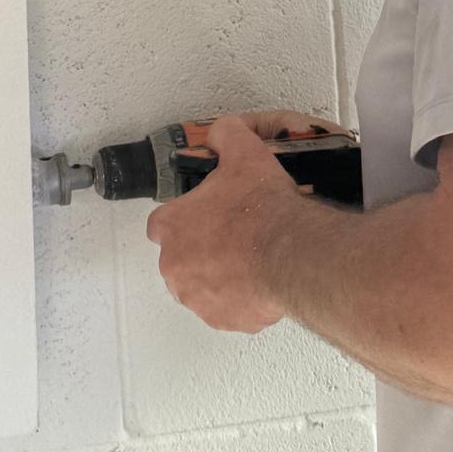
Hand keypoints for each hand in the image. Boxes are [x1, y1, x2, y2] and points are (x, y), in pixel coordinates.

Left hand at [146, 113, 309, 332]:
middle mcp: (175, 267)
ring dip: (219, 274)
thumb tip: (222, 132)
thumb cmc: (261, 208)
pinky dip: (239, 298)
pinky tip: (258, 279)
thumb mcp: (242, 151)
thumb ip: (224, 134)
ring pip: (202, 283)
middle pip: (182, 255)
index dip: (186, 216)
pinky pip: (226, 307)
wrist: (290, 250)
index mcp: (170, 227)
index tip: (208, 213)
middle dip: (203, 247)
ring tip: (249, 257)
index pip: (162, 222)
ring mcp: (197, 297)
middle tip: (234, 234)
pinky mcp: (223, 319)